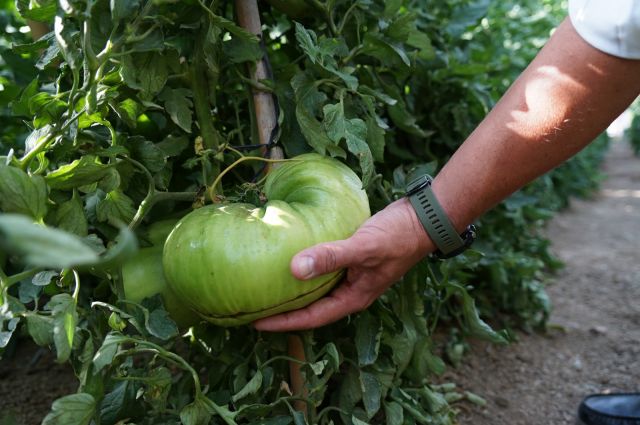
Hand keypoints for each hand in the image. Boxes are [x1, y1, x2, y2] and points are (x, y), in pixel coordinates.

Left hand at [253, 198, 433, 330]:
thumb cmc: (398, 236)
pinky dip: (307, 266)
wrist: (424, 218)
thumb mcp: (362, 247)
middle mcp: (351, 290)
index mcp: (353, 297)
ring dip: (294, 289)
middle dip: (284, 310)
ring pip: (317, 288)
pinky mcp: (352, 258)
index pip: (312, 317)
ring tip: (266, 286)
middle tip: (253, 307)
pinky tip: (292, 257)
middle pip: (311, 307)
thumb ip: (331, 257)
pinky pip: (323, 268)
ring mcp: (352, 275)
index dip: (283, 321)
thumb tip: (294, 269)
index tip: (254, 322)